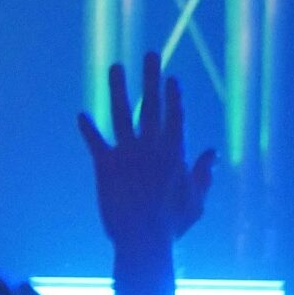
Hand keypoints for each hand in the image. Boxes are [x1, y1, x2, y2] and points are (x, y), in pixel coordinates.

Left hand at [77, 52, 216, 247]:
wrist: (143, 240)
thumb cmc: (171, 224)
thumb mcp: (194, 202)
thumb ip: (203, 176)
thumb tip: (213, 154)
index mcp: (174, 155)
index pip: (176, 118)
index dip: (174, 97)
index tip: (172, 78)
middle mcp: (150, 147)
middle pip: (151, 106)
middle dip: (151, 78)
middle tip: (151, 53)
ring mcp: (127, 153)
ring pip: (122, 113)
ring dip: (118, 88)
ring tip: (116, 66)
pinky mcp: (105, 163)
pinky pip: (95, 141)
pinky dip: (88, 128)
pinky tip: (80, 114)